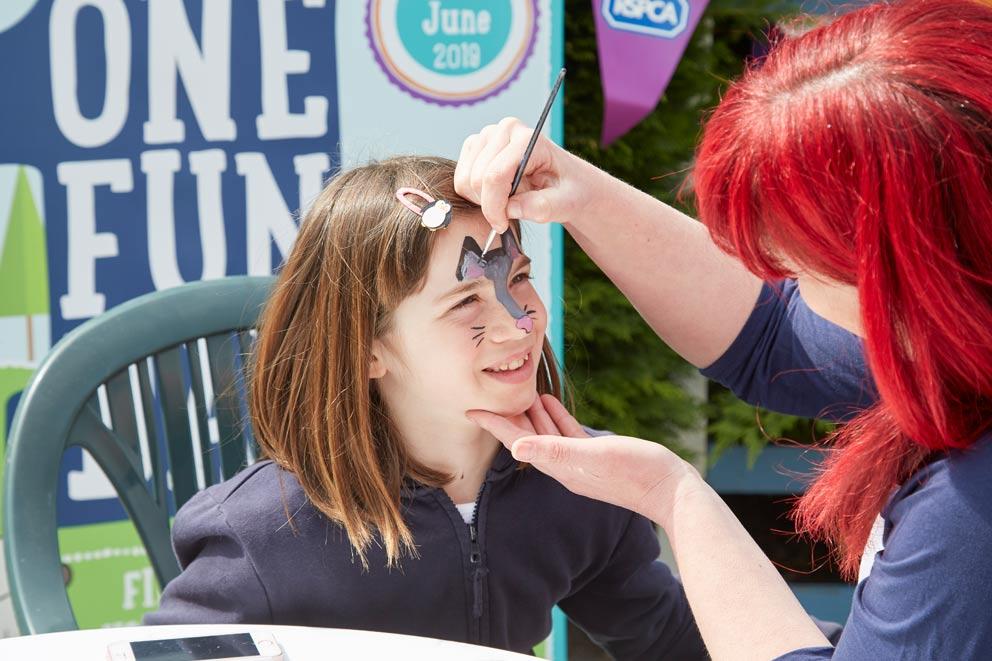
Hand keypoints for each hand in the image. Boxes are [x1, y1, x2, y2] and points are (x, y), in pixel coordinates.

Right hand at [454, 117, 590, 232]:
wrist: (566, 182)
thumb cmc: (569, 190)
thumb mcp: (565, 204)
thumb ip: (542, 207)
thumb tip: (510, 209)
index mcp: (528, 138)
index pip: (495, 175)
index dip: (494, 207)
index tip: (502, 225)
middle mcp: (505, 130)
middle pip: (476, 178)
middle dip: (489, 206)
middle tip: (508, 216)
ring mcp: (487, 135)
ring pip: (464, 180)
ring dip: (481, 200)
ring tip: (506, 202)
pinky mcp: (476, 146)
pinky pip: (461, 179)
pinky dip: (474, 195)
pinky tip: (496, 195)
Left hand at [468, 395, 698, 524]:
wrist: (670, 489)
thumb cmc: (633, 472)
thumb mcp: (592, 456)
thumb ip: (555, 449)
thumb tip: (517, 447)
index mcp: (558, 465)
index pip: (517, 441)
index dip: (494, 424)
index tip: (470, 410)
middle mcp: (564, 464)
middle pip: (526, 437)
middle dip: (506, 418)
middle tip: (486, 397)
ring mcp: (579, 460)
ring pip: (545, 433)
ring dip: (530, 415)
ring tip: (515, 394)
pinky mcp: (595, 455)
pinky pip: (566, 433)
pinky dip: (555, 417)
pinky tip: (550, 402)